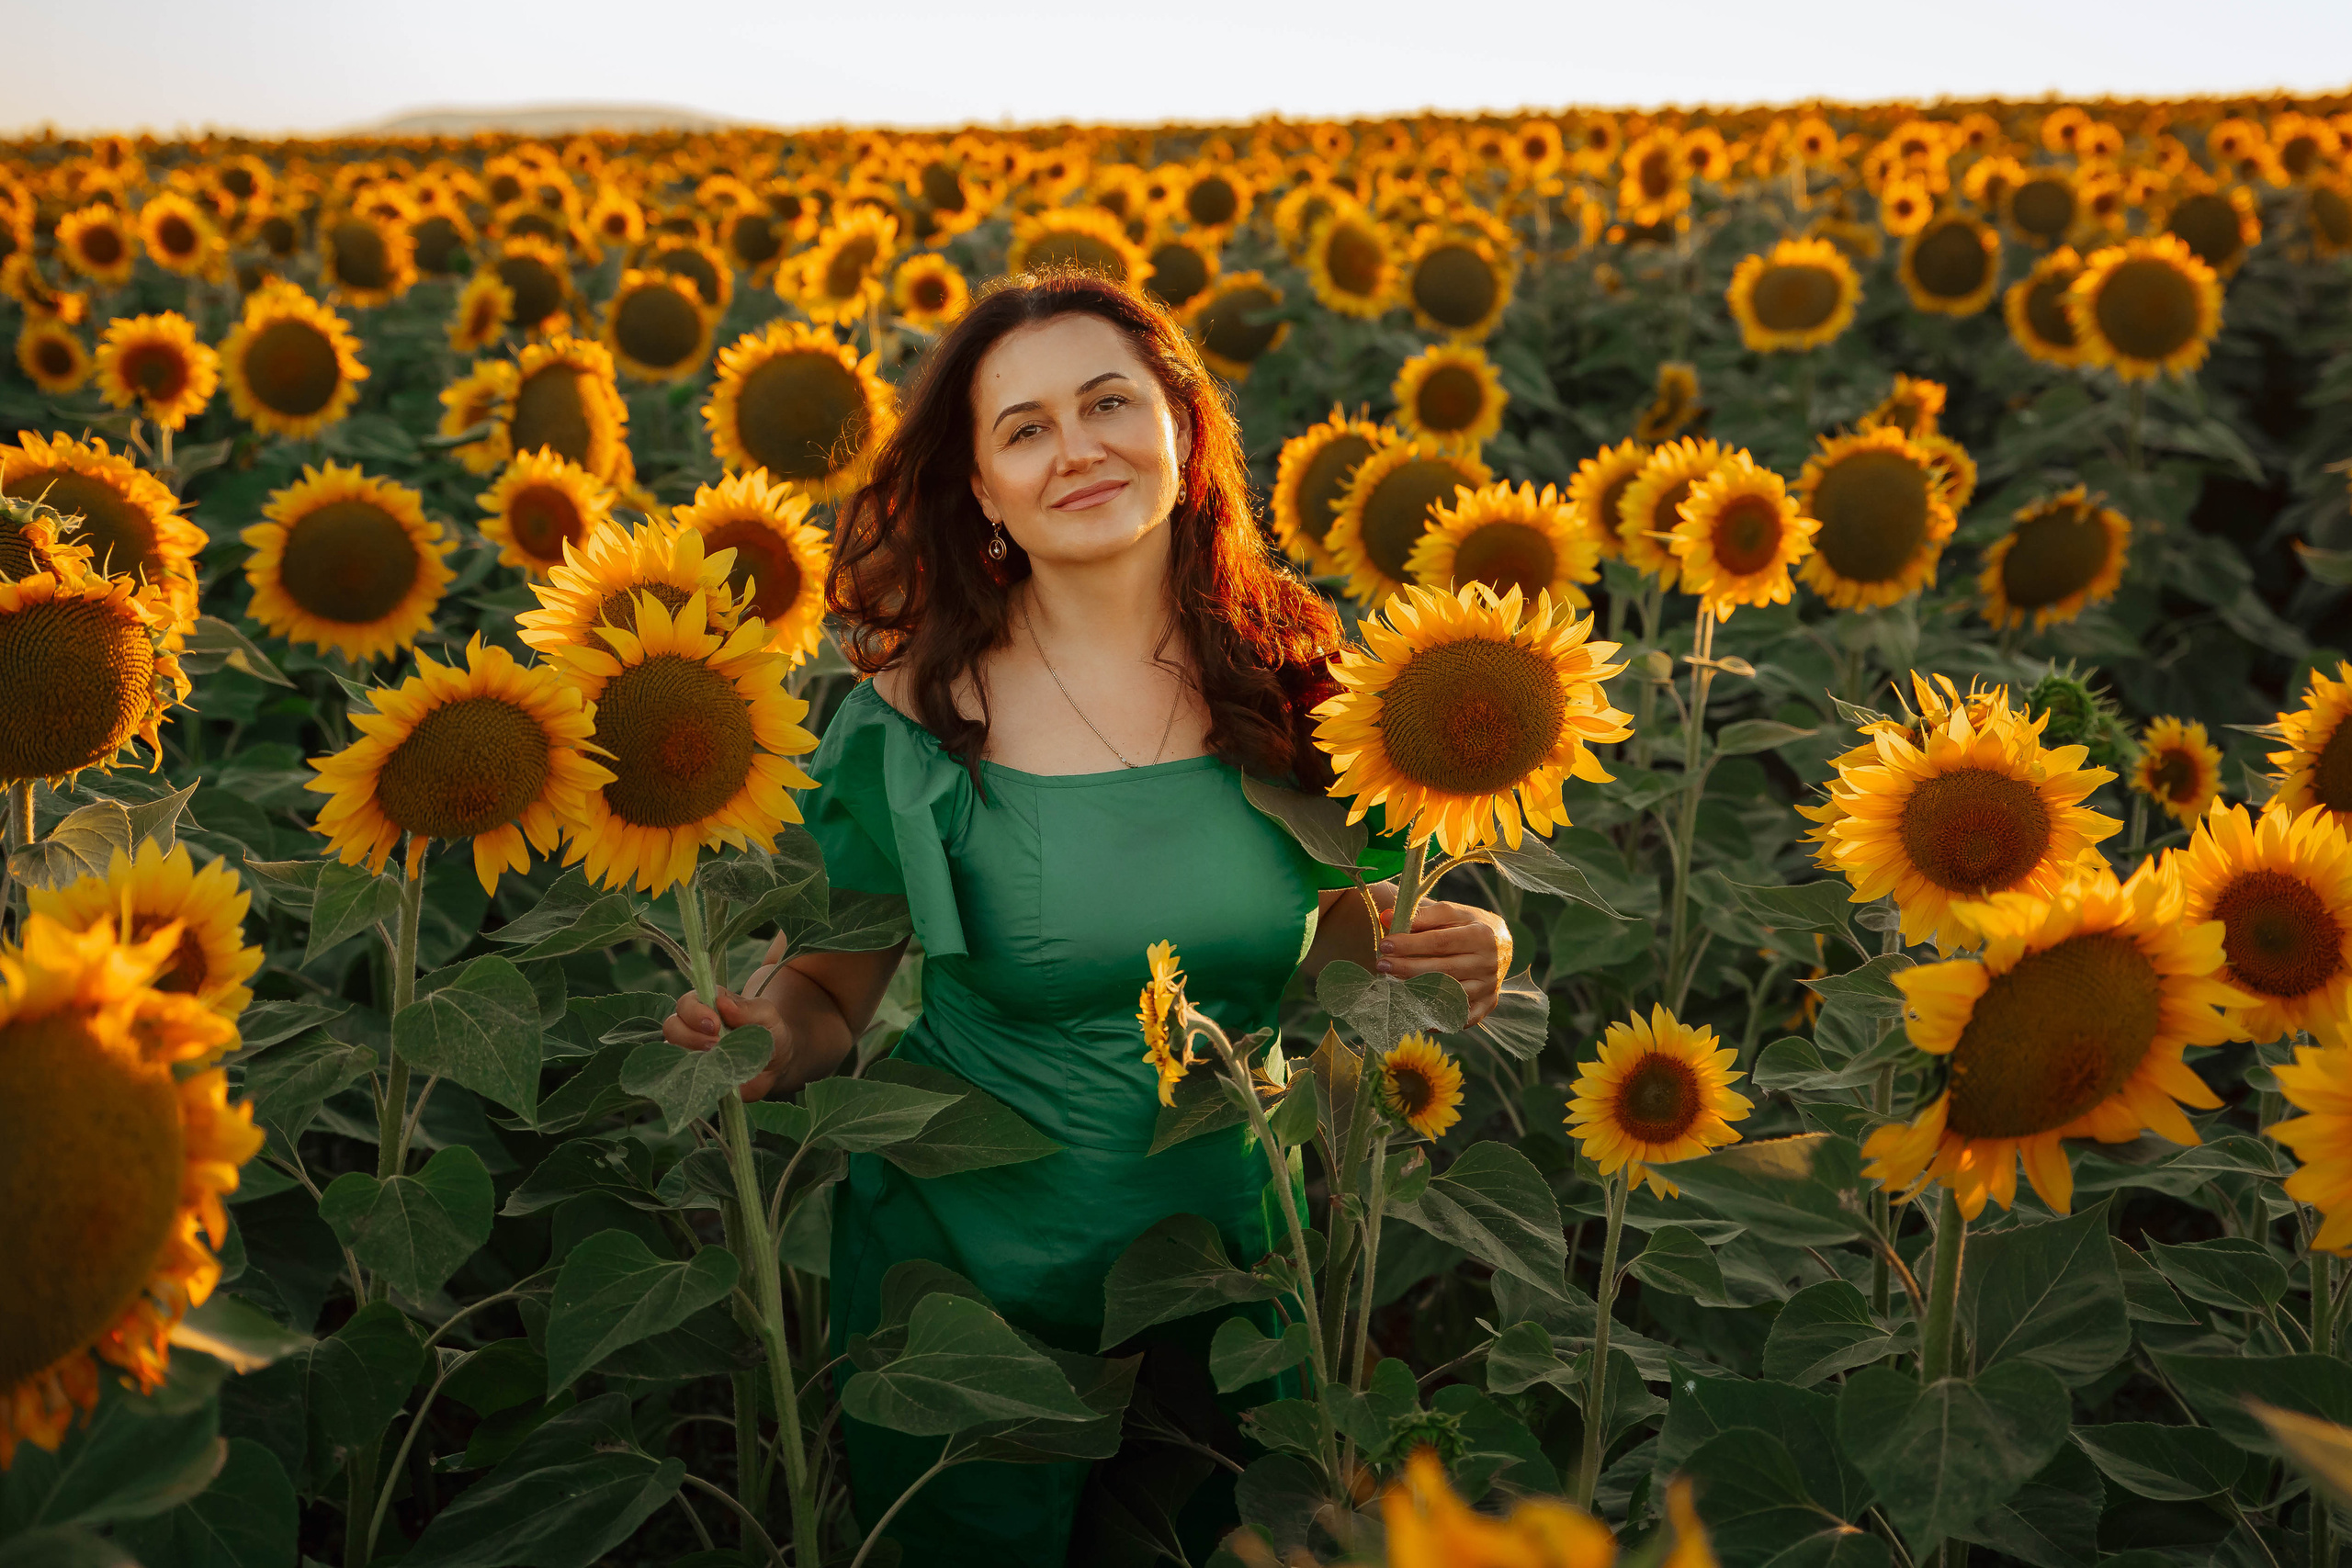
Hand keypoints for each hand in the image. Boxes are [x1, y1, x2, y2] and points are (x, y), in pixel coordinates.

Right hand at [663, 986, 796, 1100]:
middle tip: (715, 1046)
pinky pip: (678, 1075)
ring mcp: (689, 1051)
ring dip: (690, 1056)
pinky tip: (708, 1077)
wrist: (775, 1064)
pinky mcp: (692, 1074)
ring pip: (671, 1050)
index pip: (687, 1003)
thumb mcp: (767, 1016)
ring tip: (714, 1060)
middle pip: (672, 1026)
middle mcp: (693, 1027)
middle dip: (691, 1036)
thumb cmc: (769, 1032)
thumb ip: (748, 1009)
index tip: (715, 1025)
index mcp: (709, 1005)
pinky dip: (689, 1076)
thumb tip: (722, 1003)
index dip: (695, 1012)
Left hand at [1371, 888, 1512, 1026]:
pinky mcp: (1487, 1005)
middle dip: (1407, 968)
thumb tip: (1386, 916)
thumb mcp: (1450, 913)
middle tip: (1381, 965)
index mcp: (1481, 935)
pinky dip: (1438, 1018)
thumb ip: (1421, 915)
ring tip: (1391, 985)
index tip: (1385, 945)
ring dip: (1418, 992)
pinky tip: (1414, 1011)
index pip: (1440, 942)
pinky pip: (1461, 1017)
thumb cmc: (1468, 925)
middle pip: (1442, 970)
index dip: (1410, 944)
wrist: (1500, 944)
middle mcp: (1488, 963)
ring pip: (1449, 994)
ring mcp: (1489, 987)